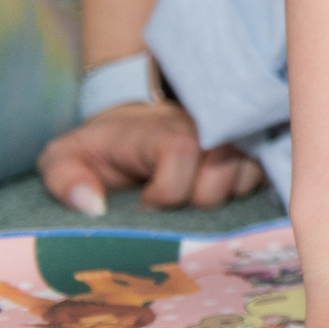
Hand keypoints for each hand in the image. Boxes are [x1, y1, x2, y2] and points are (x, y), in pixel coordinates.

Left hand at [38, 102, 265, 215]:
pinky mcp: (254, 148)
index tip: (144, 202)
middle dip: (191, 205)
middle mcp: (206, 128)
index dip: (165, 191)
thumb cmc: (104, 147)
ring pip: (245, 182)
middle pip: (217, 180)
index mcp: (160, 130)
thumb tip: (92, 205)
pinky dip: (242, 193)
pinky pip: (264, 179)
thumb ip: (64, 178)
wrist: (141, 122)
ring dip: (219, 200)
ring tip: (192, 197)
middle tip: (171, 203)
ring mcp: (234, 138)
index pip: (182, 153)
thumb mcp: (65, 156)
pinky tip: (216, 193)